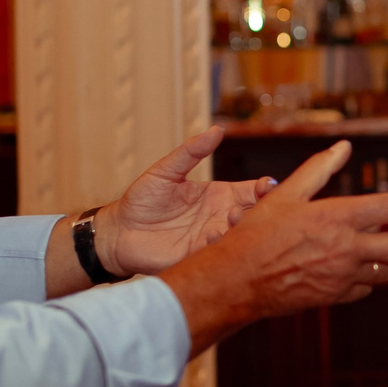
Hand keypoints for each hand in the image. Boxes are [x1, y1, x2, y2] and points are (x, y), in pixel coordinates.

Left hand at [103, 125, 276, 276]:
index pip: (253, 192)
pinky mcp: (199, 257)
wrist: (119, 231)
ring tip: (231, 219)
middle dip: (260, 212)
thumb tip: (217, 129)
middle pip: (253, 215)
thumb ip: (191, 151)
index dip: (265, 189)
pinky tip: (214, 238)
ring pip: (239, 236)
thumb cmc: (142, 199)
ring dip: (241, 229)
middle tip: (250, 204)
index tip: (267, 186)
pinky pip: (217, 254)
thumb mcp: (166, 170)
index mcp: (220, 195)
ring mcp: (212, 239)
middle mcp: (221, 217)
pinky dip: (221, 247)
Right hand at [160, 140, 387, 347]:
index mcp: (339, 217)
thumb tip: (343, 148)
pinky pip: (364, 287)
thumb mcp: (286, 194)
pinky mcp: (335, 296)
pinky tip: (364, 271)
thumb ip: (319, 169)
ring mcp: (344, 276)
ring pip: (386, 270)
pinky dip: (368, 278)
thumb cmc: (257, 234)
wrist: (238, 280)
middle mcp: (348, 248)